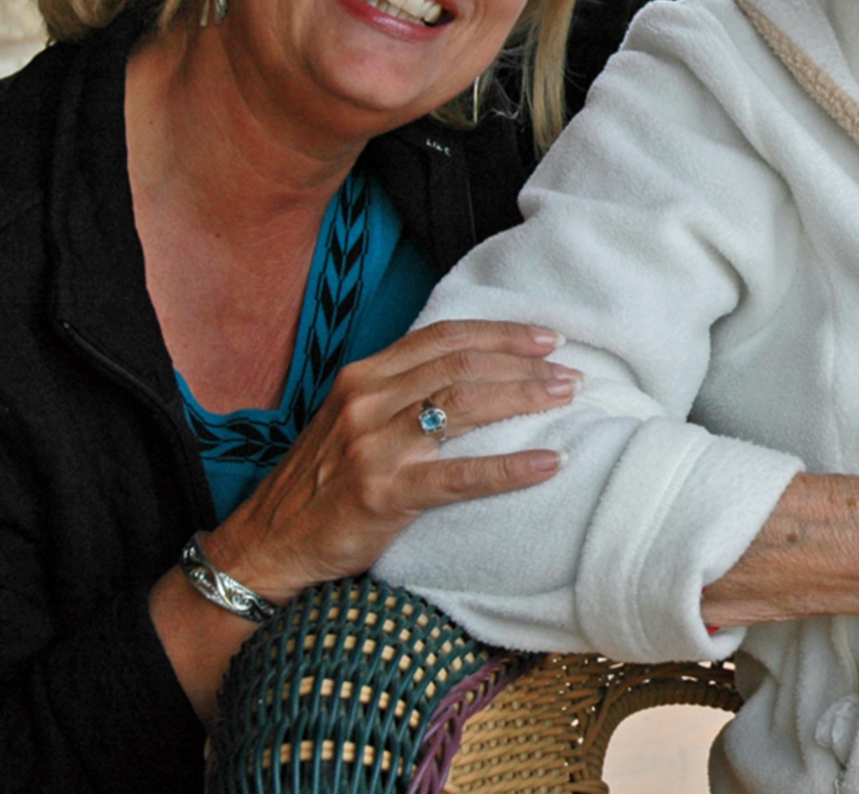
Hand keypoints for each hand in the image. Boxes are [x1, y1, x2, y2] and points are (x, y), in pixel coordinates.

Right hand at [200, 318, 578, 601]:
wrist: (267, 547)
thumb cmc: (321, 484)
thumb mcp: (353, 420)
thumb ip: (400, 391)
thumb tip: (474, 372)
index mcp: (363, 376)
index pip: (445, 336)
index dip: (502, 332)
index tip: (548, 338)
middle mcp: (367, 401)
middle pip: (463, 365)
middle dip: (525, 363)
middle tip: (571, 372)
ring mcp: (374, 447)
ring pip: (466, 406)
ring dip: (526, 398)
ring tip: (567, 399)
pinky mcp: (384, 494)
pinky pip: (462, 476)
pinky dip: (512, 468)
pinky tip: (549, 463)